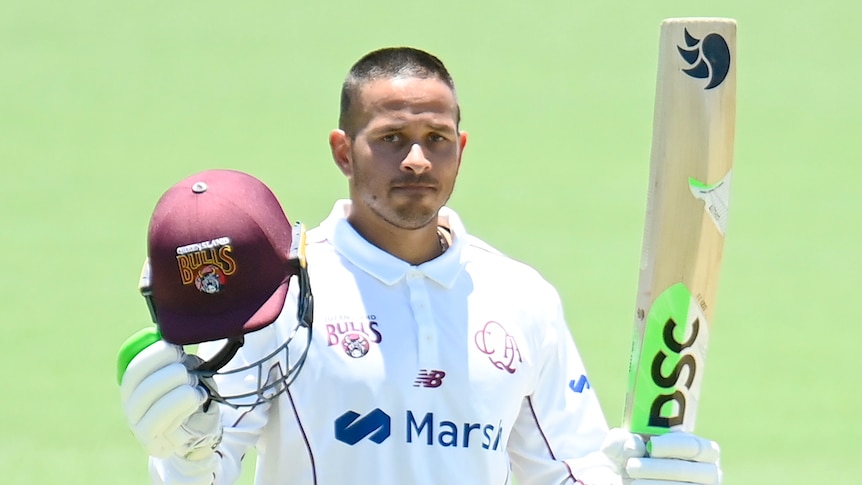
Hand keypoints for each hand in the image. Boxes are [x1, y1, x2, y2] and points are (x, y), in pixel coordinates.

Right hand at [118, 334, 221, 459]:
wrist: (200, 429)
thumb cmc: (190, 395)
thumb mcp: (185, 371)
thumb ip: (177, 357)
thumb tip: (176, 335)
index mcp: (135, 384)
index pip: (133, 367)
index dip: (151, 355)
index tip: (174, 348)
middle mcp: (130, 404)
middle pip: (136, 383)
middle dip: (165, 372)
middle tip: (187, 370)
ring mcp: (137, 424)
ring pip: (147, 401)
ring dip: (176, 388)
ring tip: (194, 385)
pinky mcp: (150, 441)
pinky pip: (159, 420)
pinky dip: (181, 405)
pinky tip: (197, 397)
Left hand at [601, 428, 721, 483]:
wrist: (625, 480)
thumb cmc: (629, 459)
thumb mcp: (620, 447)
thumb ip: (622, 440)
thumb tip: (633, 446)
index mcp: (698, 449)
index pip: (695, 445)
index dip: (673, 445)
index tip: (651, 446)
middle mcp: (706, 472)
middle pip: (687, 470)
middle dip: (658, 468)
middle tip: (632, 466)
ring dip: (653, 484)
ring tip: (632, 481)